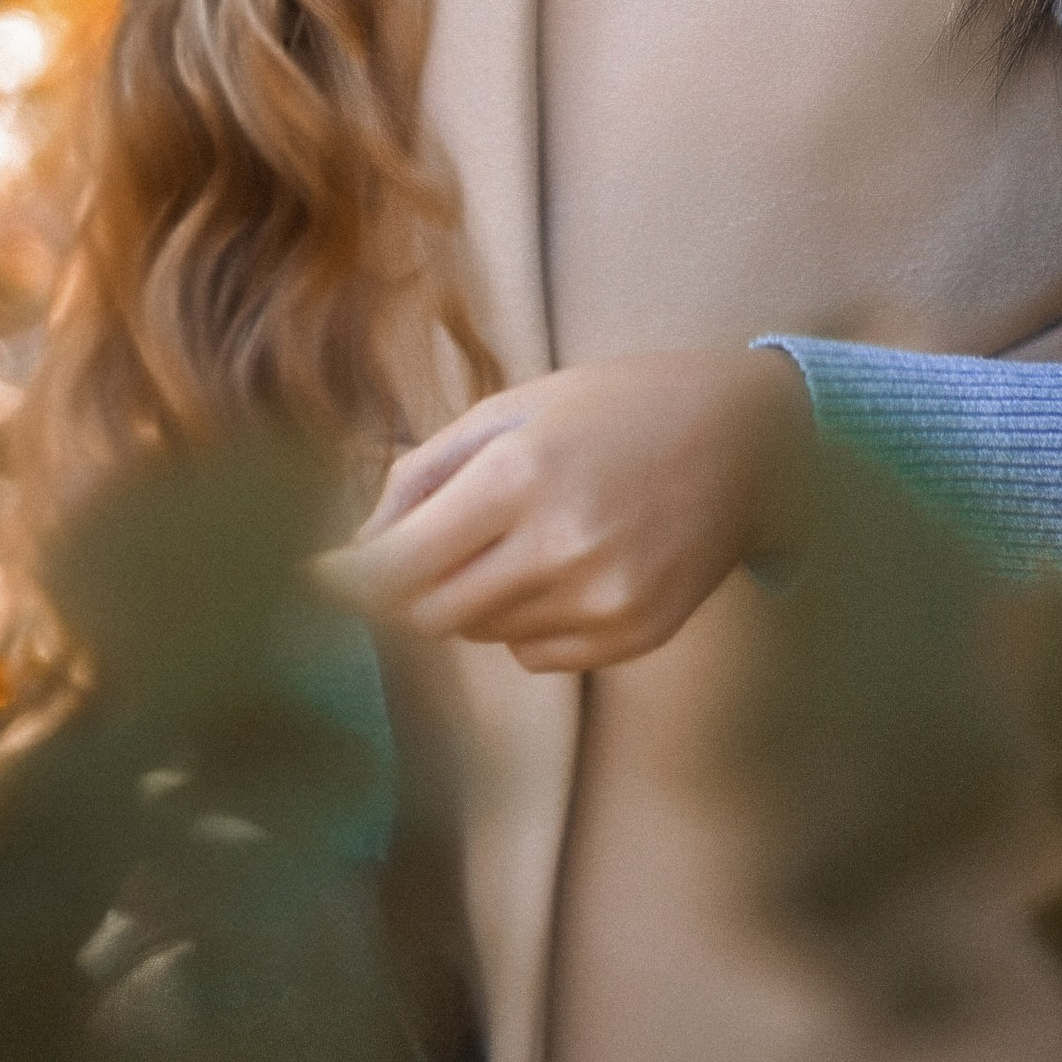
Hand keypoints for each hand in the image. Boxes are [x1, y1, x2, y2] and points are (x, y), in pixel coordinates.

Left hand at [311, 348, 813, 675]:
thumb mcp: (513, 407)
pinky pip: (535, 655)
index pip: (398, 566)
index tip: (313, 577)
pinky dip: (523, 621)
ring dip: (469, 596)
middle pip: (429, 613)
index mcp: (520, 473)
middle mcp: (560, 545)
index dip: (346, 580)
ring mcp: (602, 600)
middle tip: (408, 552)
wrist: (748, 440)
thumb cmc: (618, 406)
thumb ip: (426, 473)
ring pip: (480, 635)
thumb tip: (359, 544)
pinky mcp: (633, 637)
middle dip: (401, 590)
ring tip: (513, 533)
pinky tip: (561, 564)